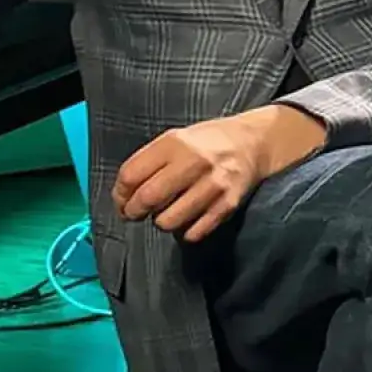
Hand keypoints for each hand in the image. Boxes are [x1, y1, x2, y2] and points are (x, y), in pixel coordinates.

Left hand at [112, 105, 325, 242]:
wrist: (251, 143)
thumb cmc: (206, 143)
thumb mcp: (175, 139)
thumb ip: (149, 162)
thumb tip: (124, 195)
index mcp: (174, 143)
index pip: (131, 174)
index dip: (119, 193)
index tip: (121, 200)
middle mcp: (193, 162)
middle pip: (147, 198)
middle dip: (133, 211)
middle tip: (134, 213)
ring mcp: (212, 185)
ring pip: (168, 221)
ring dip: (160, 221)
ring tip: (165, 212)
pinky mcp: (227, 205)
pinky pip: (193, 232)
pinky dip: (184, 231)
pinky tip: (186, 218)